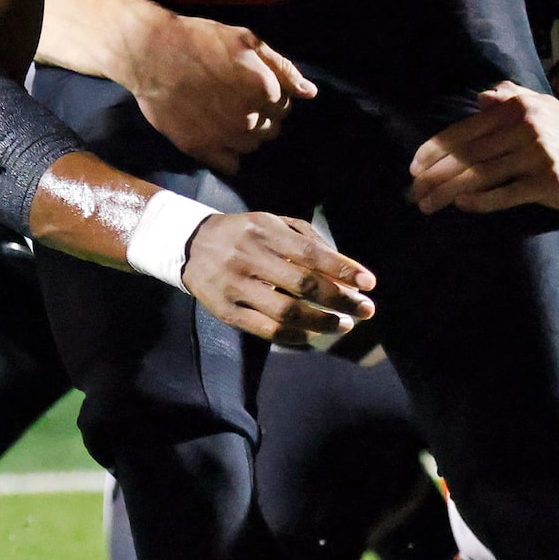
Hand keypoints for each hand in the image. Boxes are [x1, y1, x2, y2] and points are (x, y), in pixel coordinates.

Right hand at [126, 14, 313, 174]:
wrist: (150, 52)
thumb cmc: (200, 40)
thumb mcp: (247, 40)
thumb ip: (283, 68)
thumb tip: (310, 93)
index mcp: (265, 90)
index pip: (284, 107)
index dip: (270, 97)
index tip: (250, 87)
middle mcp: (249, 118)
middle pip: (270, 129)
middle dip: (260, 116)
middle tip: (235, 99)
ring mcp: (225, 137)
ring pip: (252, 147)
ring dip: (245, 135)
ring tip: (223, 115)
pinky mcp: (201, 149)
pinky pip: (231, 165)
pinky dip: (228, 155)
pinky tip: (215, 135)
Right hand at [179, 211, 374, 346]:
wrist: (190, 245)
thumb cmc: (244, 234)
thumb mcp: (273, 223)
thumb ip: (307, 240)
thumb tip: (344, 270)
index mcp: (265, 232)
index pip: (311, 253)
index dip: (342, 269)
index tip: (369, 283)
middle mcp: (250, 258)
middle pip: (303, 285)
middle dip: (340, 299)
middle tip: (366, 309)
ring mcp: (237, 287)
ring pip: (286, 312)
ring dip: (322, 322)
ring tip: (345, 325)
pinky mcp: (227, 312)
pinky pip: (266, 330)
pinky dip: (295, 336)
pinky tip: (314, 335)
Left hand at [409, 83, 558, 220]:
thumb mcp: (546, 110)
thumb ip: (514, 99)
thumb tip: (482, 97)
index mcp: (520, 107)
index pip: (465, 130)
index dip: (434, 150)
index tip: (412, 169)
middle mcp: (528, 126)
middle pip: (468, 154)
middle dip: (434, 176)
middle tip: (412, 195)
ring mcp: (539, 154)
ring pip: (480, 174)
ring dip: (447, 192)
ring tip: (427, 206)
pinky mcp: (549, 182)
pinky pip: (505, 192)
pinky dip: (480, 200)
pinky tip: (460, 206)